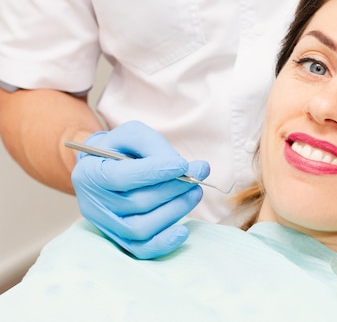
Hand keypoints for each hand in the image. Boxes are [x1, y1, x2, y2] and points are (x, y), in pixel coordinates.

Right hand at [71, 121, 209, 258]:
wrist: (105, 167)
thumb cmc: (121, 149)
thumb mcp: (133, 134)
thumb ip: (154, 145)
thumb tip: (185, 169)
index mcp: (90, 173)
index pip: (122, 177)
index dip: (155, 172)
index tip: (183, 165)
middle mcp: (92, 203)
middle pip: (136, 203)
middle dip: (173, 189)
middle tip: (197, 175)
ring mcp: (105, 225)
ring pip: (141, 228)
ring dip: (175, 211)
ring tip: (195, 192)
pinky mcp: (119, 239)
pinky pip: (140, 250)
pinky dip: (164, 244)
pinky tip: (184, 231)